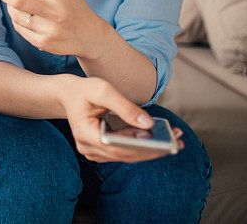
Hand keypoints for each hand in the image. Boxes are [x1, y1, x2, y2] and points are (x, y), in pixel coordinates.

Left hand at [0, 0, 110, 56]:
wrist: (90, 36)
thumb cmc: (74, 7)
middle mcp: (56, 12)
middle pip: (19, 1)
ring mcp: (49, 29)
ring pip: (16, 16)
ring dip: (10, 7)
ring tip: (13, 3)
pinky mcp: (44, 43)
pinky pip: (20, 28)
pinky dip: (17, 20)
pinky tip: (22, 17)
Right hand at [60, 77, 183, 162]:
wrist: (68, 94)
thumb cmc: (84, 90)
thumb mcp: (103, 90)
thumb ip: (125, 107)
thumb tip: (149, 124)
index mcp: (85, 134)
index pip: (117, 147)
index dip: (141, 147)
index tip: (163, 143)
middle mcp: (88, 148)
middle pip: (125, 155)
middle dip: (153, 149)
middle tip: (178, 142)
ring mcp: (94, 152)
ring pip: (127, 156)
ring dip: (151, 150)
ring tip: (175, 140)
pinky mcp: (102, 151)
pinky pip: (125, 153)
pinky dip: (143, 147)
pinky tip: (160, 139)